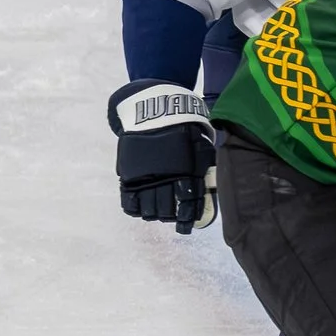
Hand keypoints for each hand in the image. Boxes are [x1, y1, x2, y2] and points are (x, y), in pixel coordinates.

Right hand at [108, 80, 215, 232]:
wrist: (153, 110)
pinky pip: (129, 201)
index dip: (188, 217)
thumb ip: (204, 167)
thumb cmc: (184, 127)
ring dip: (154, 213)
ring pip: (148, 209)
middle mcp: (165, 179)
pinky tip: (140, 209)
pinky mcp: (129, 175)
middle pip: (167, 210)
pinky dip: (135, 208)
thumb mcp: (201, 145)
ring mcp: (145, 178)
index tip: (188, 225)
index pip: (188, 203)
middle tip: (172, 216)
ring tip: (158, 212)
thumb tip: (206, 187)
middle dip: (171, 216)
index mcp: (186, 172)